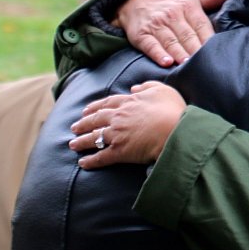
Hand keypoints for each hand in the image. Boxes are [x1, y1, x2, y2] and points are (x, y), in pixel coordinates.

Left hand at [69, 81, 187, 168]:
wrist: (176, 130)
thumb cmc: (173, 110)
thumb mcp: (162, 90)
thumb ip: (147, 86)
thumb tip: (134, 88)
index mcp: (128, 102)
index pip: (106, 103)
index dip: (95, 107)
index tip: (86, 110)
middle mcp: (118, 117)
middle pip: (95, 120)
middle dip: (83, 124)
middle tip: (74, 127)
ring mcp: (117, 135)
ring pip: (93, 138)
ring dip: (81, 142)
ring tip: (73, 145)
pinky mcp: (119, 152)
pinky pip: (100, 157)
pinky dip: (90, 161)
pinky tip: (82, 163)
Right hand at [119, 0, 228, 65]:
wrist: (135, 1)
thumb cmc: (170, 2)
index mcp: (187, 7)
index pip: (201, 24)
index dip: (209, 38)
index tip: (218, 50)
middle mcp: (172, 16)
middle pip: (187, 35)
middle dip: (196, 49)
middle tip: (205, 62)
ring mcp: (156, 26)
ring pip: (170, 41)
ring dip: (179, 53)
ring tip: (187, 64)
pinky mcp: (142, 35)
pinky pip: (150, 45)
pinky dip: (158, 54)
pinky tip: (166, 62)